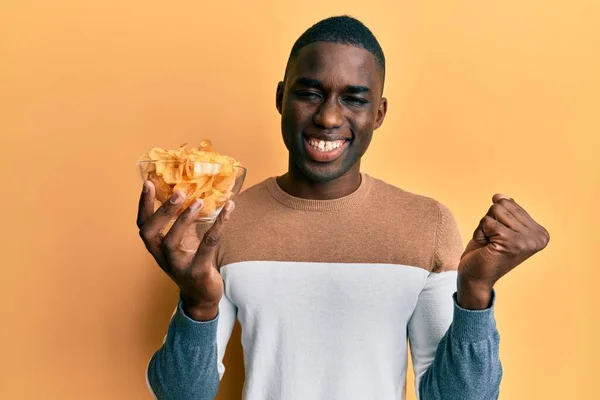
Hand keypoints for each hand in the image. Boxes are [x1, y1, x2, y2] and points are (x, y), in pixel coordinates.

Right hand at [136, 180, 234, 320]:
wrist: (202, 295)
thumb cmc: (191, 262)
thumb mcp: (183, 241)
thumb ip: (183, 221)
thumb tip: (191, 192)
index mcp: (157, 247)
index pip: (143, 224)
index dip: (143, 204)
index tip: (148, 183)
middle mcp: (162, 257)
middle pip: (150, 233)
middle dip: (162, 212)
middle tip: (178, 193)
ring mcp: (178, 266)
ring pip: (172, 242)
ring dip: (184, 220)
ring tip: (198, 201)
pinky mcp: (197, 272)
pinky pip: (206, 247)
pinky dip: (217, 227)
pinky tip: (228, 211)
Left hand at [457, 194, 549, 308]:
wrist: (475, 277)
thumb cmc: (485, 252)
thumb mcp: (497, 227)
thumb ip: (505, 211)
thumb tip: (500, 196)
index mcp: (540, 232)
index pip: (510, 203)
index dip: (496, 218)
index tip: (499, 238)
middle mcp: (539, 237)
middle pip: (502, 205)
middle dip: (489, 222)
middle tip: (492, 241)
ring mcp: (527, 240)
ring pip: (494, 211)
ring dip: (484, 228)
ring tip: (490, 244)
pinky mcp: (511, 243)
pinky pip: (487, 222)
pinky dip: (480, 233)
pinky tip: (486, 247)